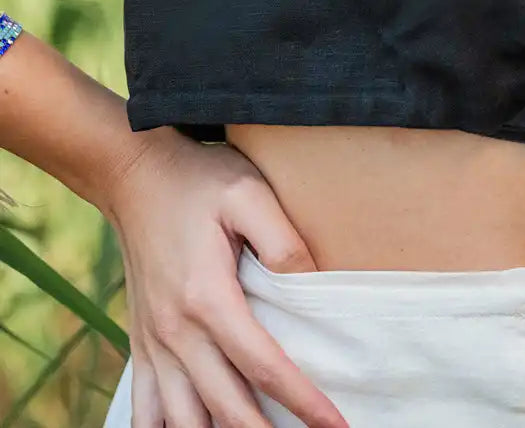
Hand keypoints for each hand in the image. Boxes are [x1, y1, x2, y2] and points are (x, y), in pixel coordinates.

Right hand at [104, 127, 349, 427]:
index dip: (304, 402)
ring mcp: (154, 344)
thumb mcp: (249, 192)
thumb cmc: (199, 180)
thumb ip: (283, 240)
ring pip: (183, 422)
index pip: (264, 367)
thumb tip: (313, 283)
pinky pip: (145, 411)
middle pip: (226, 409)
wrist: (134, 175)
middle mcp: (177, 333)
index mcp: (208, 299)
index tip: (336, 425)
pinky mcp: (141, 344)